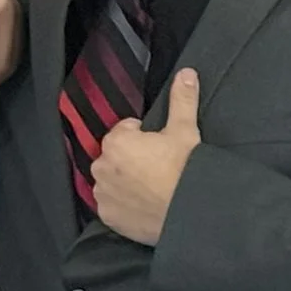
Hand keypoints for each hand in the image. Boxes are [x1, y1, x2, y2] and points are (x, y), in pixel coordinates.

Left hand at [92, 68, 201, 245]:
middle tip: (157, 168)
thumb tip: (186, 73)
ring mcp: (102, 194)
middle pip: (116, 156)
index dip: (144, 137)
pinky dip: (123, 204)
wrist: (189, 211)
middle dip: (132, 159)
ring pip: (112, 180)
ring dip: (125, 181)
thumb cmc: (184, 169)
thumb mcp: (185, 131)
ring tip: (151, 187)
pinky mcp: (108, 217)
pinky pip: (112, 205)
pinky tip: (143, 204)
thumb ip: (182, 99)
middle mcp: (101, 166)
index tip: (159, 147)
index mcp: (116, 141)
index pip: (126, 130)